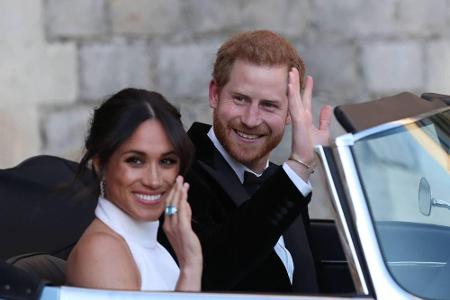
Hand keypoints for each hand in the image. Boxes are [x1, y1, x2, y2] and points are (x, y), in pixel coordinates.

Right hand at [163, 176, 201, 290]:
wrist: (189, 261)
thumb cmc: (187, 247)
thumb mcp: (184, 229)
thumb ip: (185, 216)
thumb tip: (186, 204)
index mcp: (167, 225)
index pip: (168, 206)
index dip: (172, 193)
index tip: (176, 184)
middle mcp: (169, 225)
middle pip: (170, 203)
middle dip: (175, 189)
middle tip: (178, 178)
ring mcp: (175, 227)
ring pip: (175, 205)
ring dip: (179, 192)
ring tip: (182, 182)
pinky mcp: (183, 229)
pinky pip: (182, 212)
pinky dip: (183, 201)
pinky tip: (185, 193)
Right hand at [287, 69, 331, 179]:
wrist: (308, 160)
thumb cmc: (314, 150)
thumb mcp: (323, 131)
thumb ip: (324, 119)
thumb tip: (327, 107)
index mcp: (306, 118)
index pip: (305, 99)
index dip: (306, 88)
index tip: (307, 77)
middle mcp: (301, 116)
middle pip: (297, 95)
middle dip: (295, 82)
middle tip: (293, 69)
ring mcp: (299, 118)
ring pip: (294, 97)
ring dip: (292, 84)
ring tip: (291, 72)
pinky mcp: (298, 121)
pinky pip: (294, 104)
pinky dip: (292, 94)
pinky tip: (290, 84)